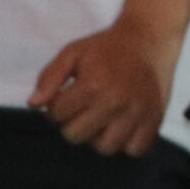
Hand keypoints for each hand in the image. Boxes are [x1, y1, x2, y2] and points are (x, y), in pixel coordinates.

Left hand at [30, 17, 177, 154]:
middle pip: (75, 136)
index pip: (56, 116)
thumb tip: (34, 104)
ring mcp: (137, 113)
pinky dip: (126, 143)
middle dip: (73, 122)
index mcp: (93, 84)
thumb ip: (49, 77)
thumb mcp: (73, 52)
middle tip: (84, 107)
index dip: (58, 105)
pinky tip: (122, 126)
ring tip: (102, 119)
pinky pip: (134, 149)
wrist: (149, 39)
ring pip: (104, 148)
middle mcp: (116, 102)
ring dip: (98, 136)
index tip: (70, 93)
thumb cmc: (106, 47)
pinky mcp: (154, 119)